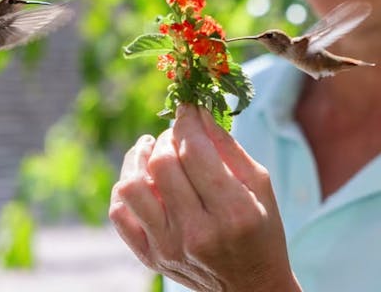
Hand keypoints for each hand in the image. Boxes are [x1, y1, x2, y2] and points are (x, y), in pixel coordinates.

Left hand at [109, 104, 300, 291]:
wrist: (250, 288)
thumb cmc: (261, 229)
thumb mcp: (259, 185)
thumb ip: (228, 146)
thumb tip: (197, 110)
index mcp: (233, 212)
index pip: (195, 151)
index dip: (187, 121)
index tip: (188, 108)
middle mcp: (197, 232)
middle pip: (162, 164)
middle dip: (168, 136)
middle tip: (177, 133)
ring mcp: (168, 247)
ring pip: (132, 187)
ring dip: (139, 158)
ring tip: (152, 149)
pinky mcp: (149, 257)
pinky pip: (120, 214)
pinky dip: (127, 188)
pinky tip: (144, 179)